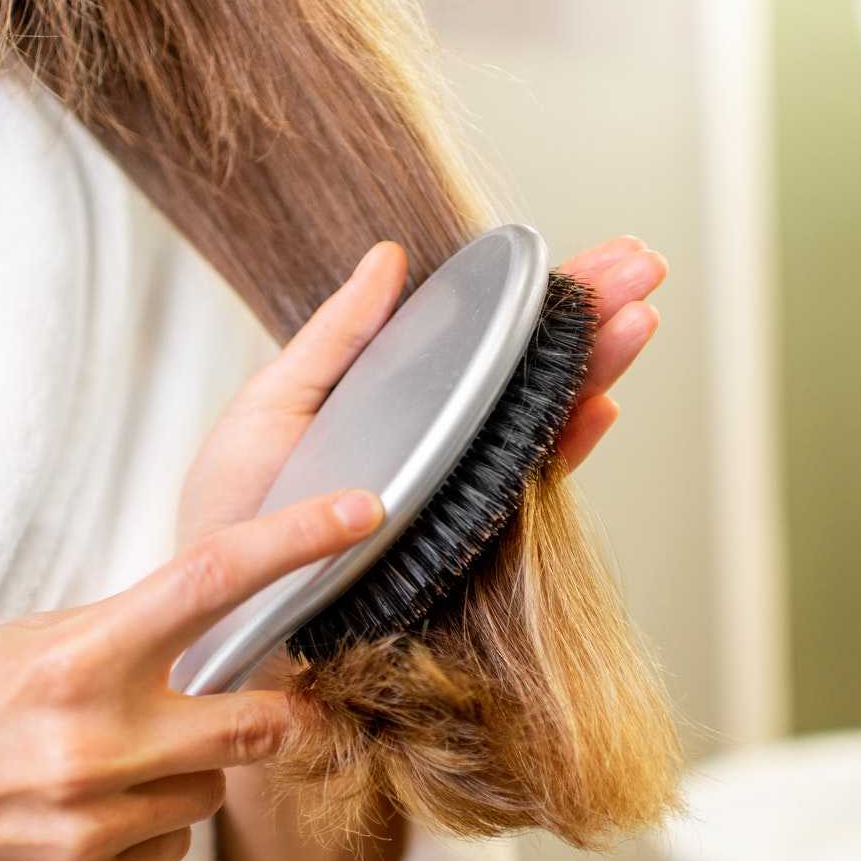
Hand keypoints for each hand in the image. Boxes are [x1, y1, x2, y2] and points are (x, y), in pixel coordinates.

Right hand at [0, 487, 383, 860]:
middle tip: (250, 700)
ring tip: (114, 763)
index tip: (360, 513)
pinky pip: (174, 850)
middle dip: (271, 711)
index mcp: (76, 660)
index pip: (210, 582)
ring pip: (217, 792)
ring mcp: (94, 825)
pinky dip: (150, 829)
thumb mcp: (22, 645)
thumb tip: (220, 625)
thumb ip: (122, 637)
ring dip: (191, 772)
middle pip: (262, 723)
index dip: (296, 543)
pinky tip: (88, 814)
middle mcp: (94, 744)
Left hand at [177, 233, 665, 551]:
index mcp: (402, 395)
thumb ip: (337, 336)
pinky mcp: (459, 541)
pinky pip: (525, 490)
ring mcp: (458, 488)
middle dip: (591, 313)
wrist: (219, 613)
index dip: (544, 289)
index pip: (488, 331)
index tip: (598, 247)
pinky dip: (567, 449)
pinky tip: (598, 406)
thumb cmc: (232, 518)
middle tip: (641, 264)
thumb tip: (389, 255)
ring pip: (545, 417)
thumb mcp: (274, 405)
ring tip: (637, 316)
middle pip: (534, 365)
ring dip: (596, 366)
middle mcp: (442, 439)